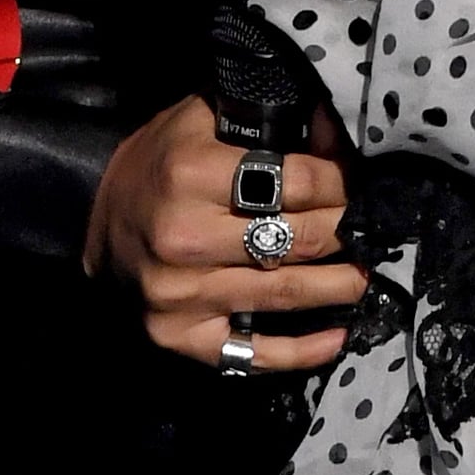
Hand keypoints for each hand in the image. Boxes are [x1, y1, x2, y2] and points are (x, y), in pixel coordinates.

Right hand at [85, 94, 364, 372]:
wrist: (95, 217)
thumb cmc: (161, 160)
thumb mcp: (204, 120)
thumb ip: (267, 120)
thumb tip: (337, 125)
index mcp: (191, 174)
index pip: (295, 182)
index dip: (340, 182)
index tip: (365, 183)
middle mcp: (185, 238)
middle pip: (296, 238)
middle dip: (346, 231)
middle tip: (378, 227)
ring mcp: (181, 295)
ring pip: (284, 295)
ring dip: (339, 287)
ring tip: (371, 274)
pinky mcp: (180, 337)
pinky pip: (253, 354)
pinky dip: (301, 351)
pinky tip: (338, 337)